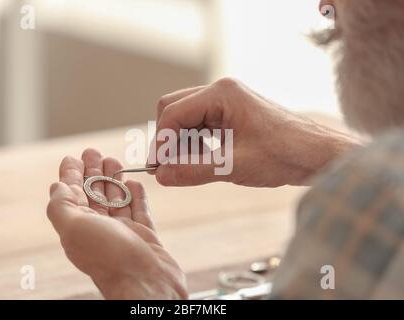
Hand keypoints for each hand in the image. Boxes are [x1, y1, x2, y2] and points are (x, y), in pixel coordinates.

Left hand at [47, 149, 186, 298]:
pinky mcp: (145, 236)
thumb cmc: (110, 258)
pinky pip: (139, 211)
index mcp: (79, 228)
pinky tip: (134, 183)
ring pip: (117, 200)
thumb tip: (57, 187)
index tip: (73, 157)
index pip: (72, 195)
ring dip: (114, 179)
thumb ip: (62, 207)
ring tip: (115, 161)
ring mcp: (124, 233)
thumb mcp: (75, 229)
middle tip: (95, 152)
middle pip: (95, 194)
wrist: (147, 284)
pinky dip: (136, 196)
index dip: (70, 175)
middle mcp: (100, 230)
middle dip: (93, 172)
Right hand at [152, 77, 358, 186]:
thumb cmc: (283, 155)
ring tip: (187, 168)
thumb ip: (193, 171)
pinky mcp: (231, 114)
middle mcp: (221, 92)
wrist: (317, 155)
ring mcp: (227, 102)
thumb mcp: (233, 166)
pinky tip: (202, 161)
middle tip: (167, 168)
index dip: (160, 143)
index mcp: (221, 94)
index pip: (172, 114)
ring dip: (181, 143)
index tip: (155, 169)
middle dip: (168, 139)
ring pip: (186, 118)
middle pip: (174, 109)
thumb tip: (160, 176)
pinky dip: (194, 143)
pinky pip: (201, 125)